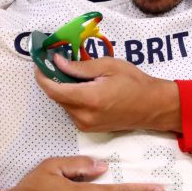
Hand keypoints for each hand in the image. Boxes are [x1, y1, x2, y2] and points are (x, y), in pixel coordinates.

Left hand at [35, 54, 181, 132]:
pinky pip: (73, 111)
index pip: (54, 90)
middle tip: (58, 62)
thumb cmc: (134, 82)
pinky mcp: (89, 129)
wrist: (152, 106)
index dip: (43, 77)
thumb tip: (57, 62)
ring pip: (64, 104)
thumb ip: (80, 66)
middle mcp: (84, 116)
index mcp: (89, 99)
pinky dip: (73, 98)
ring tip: (77, 74)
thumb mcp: (108, 66)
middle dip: (54, 80)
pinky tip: (85, 87)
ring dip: (64, 89)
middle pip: (58, 97)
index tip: (39, 63)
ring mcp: (86, 125)